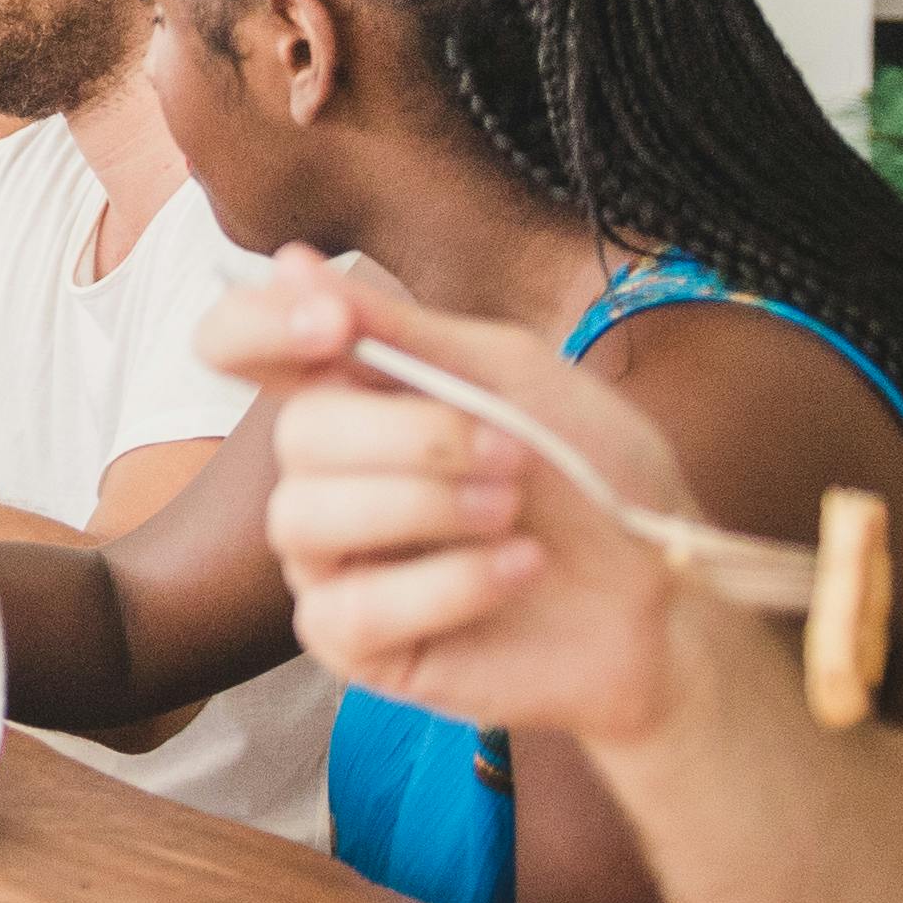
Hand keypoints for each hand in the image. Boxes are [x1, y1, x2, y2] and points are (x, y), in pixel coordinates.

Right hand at [196, 248, 702, 743]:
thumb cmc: (593, 477)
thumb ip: (400, 331)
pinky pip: (349, 608)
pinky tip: (515, 571)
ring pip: (304, 518)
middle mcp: (326, 475)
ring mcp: (332, 562)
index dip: (257, 326)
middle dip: (414, 438)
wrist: (665, 592)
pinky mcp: (354, 641)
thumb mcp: (510, 379)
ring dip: (429, 507)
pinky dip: (448, 584)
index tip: (333, 327)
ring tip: (514, 515)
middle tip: (511, 454)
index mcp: (353, 396)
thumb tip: (289, 261)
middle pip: (295, 433)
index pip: (238, 345)